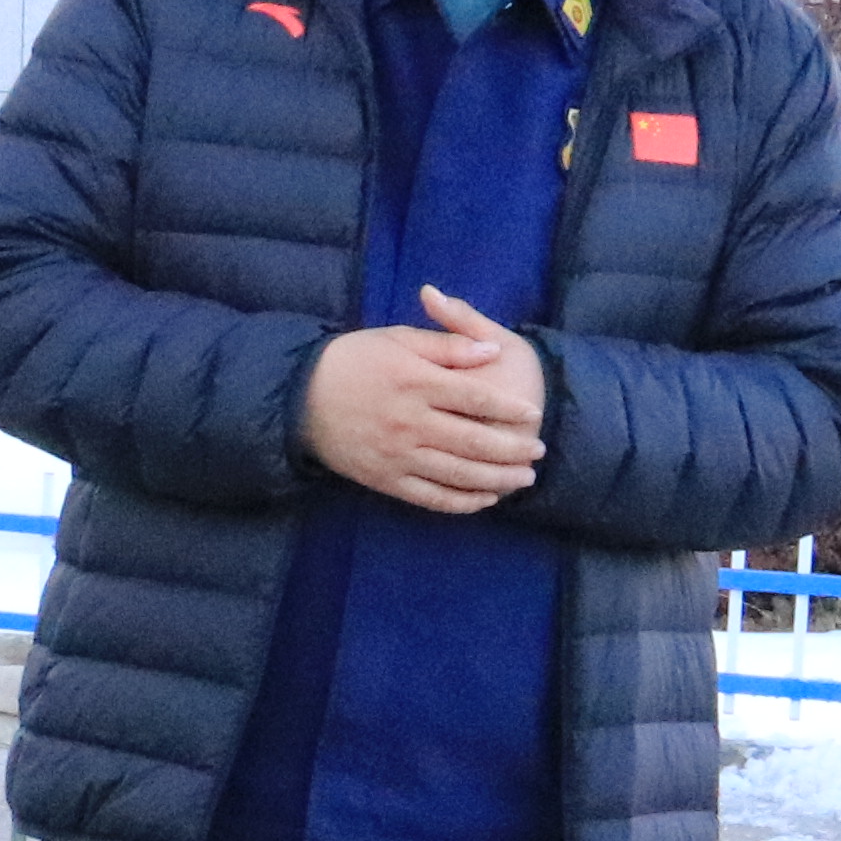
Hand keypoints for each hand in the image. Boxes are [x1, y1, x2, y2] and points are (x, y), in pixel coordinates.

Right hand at [301, 289, 544, 513]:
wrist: (301, 397)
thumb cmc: (354, 360)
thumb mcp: (399, 338)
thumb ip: (447, 344)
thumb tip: (490, 351)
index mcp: (416, 382)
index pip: (476, 397)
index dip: (509, 408)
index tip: (533, 414)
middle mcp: (411, 422)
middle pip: (474, 440)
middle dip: (512, 449)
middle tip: (539, 451)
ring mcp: (399, 455)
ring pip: (458, 473)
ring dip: (497, 478)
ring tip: (524, 478)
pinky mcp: (386, 479)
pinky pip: (431, 496)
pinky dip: (462, 501)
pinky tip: (486, 498)